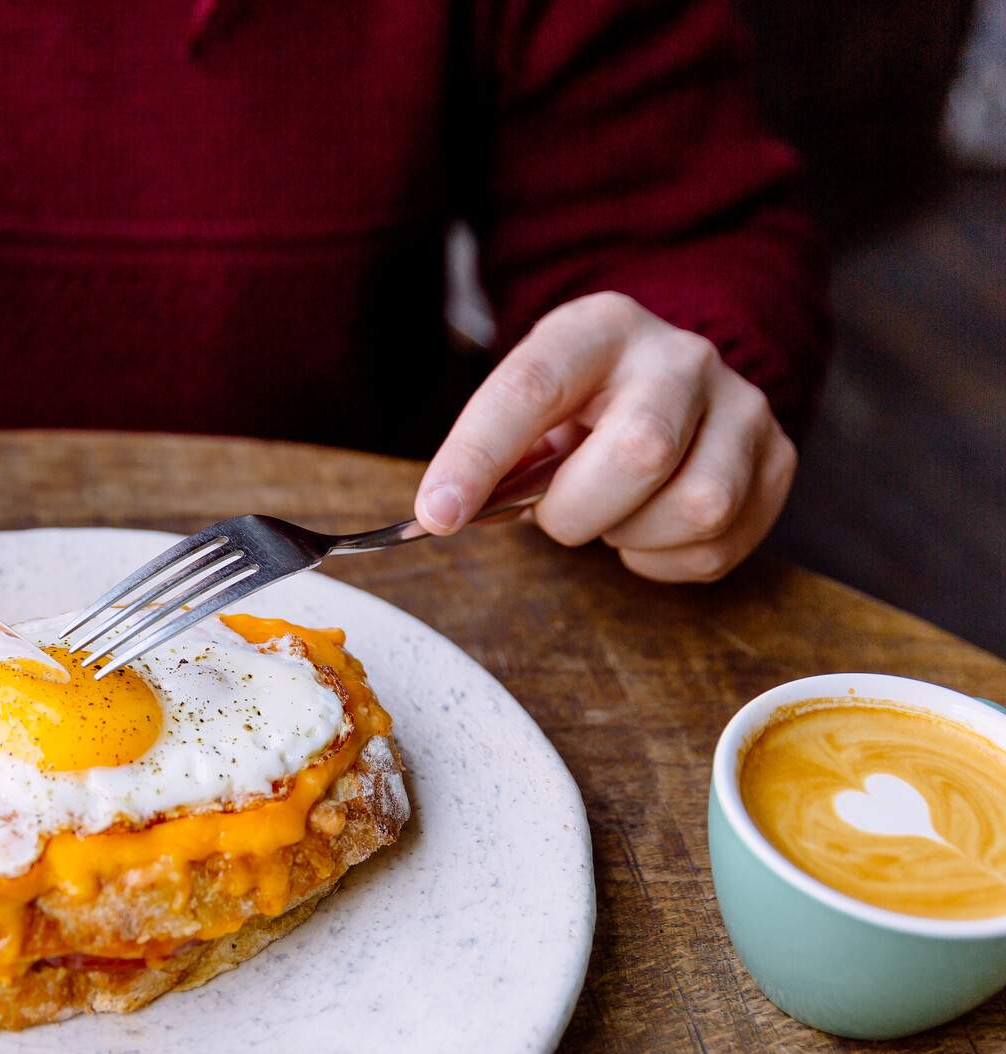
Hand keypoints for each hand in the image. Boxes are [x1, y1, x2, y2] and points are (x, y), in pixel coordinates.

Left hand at [415, 292, 796, 581]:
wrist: (669, 382)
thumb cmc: (581, 406)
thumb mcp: (529, 407)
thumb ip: (489, 456)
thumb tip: (447, 513)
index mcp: (599, 329)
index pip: (532, 387)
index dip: (479, 457)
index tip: (439, 514)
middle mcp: (682, 356)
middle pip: (639, 452)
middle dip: (578, 510)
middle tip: (558, 511)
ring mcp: (742, 405)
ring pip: (696, 506)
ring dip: (630, 535)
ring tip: (612, 511)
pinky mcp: (777, 460)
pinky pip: (718, 545)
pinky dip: (664, 559)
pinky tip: (647, 528)